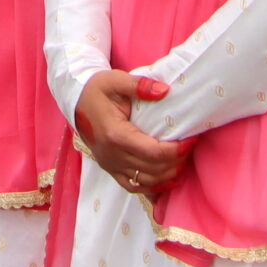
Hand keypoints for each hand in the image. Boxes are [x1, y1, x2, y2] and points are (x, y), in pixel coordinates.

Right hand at [74, 69, 186, 197]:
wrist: (75, 101)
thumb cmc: (96, 89)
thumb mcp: (115, 80)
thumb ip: (140, 85)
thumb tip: (164, 90)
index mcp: (115, 134)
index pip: (153, 152)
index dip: (176, 150)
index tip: (191, 140)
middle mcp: (112, 155)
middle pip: (153, 169)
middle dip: (177, 160)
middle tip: (190, 146)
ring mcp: (110, 164)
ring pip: (146, 181)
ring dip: (168, 174)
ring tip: (182, 160)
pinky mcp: (110, 168)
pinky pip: (133, 187)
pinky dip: (153, 187)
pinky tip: (167, 180)